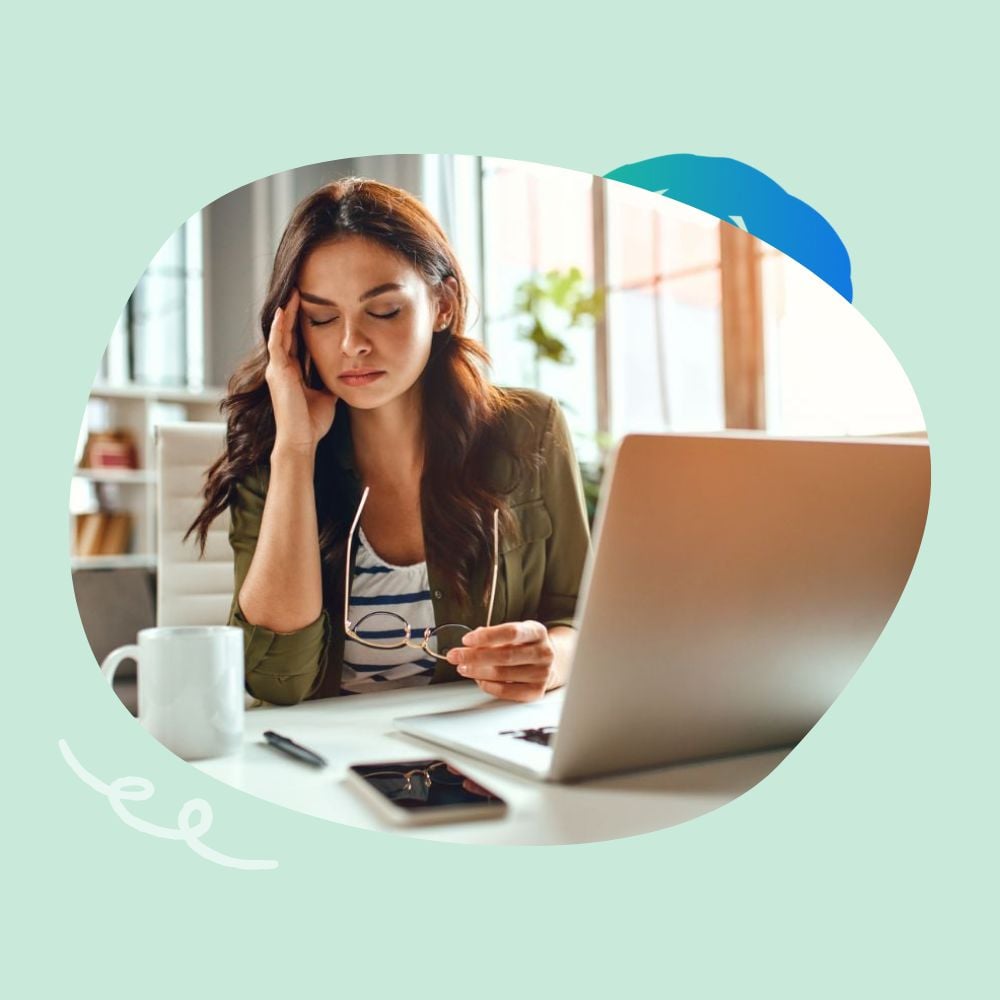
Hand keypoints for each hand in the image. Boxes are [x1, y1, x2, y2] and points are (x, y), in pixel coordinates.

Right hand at [265, 288, 337, 452]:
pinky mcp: (278, 372)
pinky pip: (276, 343)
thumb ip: (329, 383)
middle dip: (292, 311)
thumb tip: (344, 374)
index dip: (301, 323)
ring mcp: (277, 369)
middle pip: (286, 332)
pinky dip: (279, 326)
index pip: (296, 341)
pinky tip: (282, 311)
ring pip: (280, 333)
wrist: (301, 441)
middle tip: (299, 289)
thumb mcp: (326, 397)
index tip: (310, 305)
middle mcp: (281, 368)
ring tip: (293, 292)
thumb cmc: (312, 424)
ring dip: (286, 313)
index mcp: (292, 372)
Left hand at [446, 621, 554, 702]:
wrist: (547, 662)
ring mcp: (542, 674)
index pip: (511, 632)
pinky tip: (479, 680)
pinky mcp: (536, 691)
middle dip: (475, 656)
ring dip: (477, 671)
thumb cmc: (524, 645)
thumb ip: (493, 636)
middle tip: (456, 656)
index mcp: (537, 632)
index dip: (486, 636)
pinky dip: (488, 686)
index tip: (467, 640)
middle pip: (505, 655)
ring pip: (503, 674)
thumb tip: (470, 644)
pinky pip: (506, 691)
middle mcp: (543, 653)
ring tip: (463, 667)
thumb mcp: (514, 633)